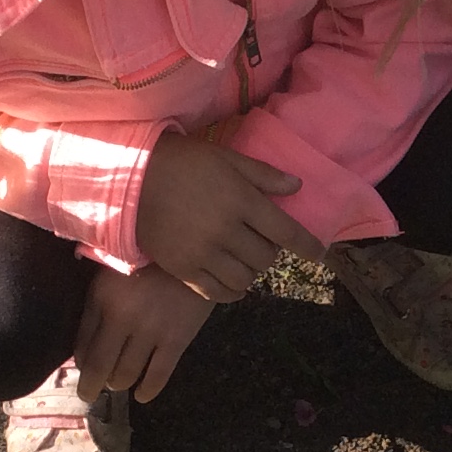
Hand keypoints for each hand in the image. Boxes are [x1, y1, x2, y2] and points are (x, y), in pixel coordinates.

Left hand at [73, 263, 212, 403]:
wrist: (196, 247)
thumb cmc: (152, 254)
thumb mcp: (115, 265)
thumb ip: (98, 295)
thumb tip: (85, 331)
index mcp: (102, 296)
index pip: (82, 343)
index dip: (81, 362)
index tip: (83, 369)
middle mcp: (121, 317)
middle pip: (99, 366)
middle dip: (90, 387)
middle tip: (89, 395)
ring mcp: (150, 330)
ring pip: (126, 374)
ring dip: (119, 384)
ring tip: (119, 384)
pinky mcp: (176, 339)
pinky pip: (158, 375)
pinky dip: (148, 390)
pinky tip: (142, 395)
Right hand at [137, 131, 324, 299]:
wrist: (131, 179)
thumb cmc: (184, 162)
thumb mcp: (226, 159)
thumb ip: (263, 175)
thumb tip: (297, 186)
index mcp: (242, 200)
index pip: (287, 231)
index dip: (308, 245)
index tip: (319, 254)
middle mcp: (227, 230)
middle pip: (266, 258)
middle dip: (270, 252)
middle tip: (260, 242)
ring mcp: (204, 253)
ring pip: (245, 278)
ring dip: (251, 272)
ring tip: (244, 261)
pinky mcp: (183, 269)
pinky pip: (218, 292)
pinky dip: (231, 291)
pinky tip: (231, 281)